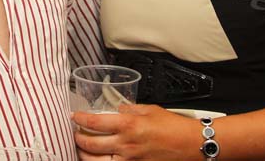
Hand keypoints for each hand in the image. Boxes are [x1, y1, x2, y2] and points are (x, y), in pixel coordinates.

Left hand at [72, 104, 198, 160]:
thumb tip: (118, 108)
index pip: (95, 122)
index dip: (80, 118)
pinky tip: (97, 159)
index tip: (74, 116)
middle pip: (90, 144)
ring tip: (81, 148)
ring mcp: (129, 160)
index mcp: (128, 125)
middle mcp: (125, 144)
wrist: (190, 144)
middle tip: (75, 132)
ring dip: (84, 154)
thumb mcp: (149, 109)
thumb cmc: (173, 126)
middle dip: (78, 138)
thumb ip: (130, 108)